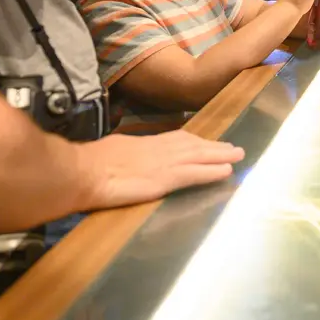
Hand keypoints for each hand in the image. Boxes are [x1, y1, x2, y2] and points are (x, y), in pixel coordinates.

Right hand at [77, 130, 243, 210]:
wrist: (82, 172)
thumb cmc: (86, 165)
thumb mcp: (108, 152)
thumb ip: (122, 156)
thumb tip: (120, 160)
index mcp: (143, 144)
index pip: (175, 140)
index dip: (194, 141)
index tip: (206, 142)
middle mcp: (158, 149)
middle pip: (193, 145)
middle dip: (213, 146)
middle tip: (233, 147)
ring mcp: (163, 163)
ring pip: (200, 156)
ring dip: (221, 156)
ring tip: (238, 155)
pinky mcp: (165, 179)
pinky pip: (195, 174)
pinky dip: (212, 172)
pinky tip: (226, 172)